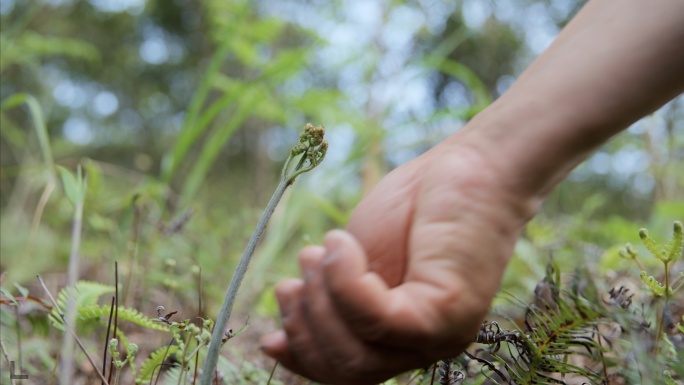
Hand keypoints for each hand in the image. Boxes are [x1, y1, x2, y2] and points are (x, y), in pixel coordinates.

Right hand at [260, 131, 536, 383]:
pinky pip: (378, 318)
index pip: (346, 374)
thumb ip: (332, 297)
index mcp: (401, 339)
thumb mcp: (357, 259)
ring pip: (358, 353)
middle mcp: (423, 348)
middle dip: (306, 325)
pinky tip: (342, 244)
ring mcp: (440, 335)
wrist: (471, 165)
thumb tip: (282, 327)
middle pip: (346, 371)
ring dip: (323, 298)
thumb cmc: (414, 209)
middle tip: (300, 272)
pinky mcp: (448, 313)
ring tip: (324, 250)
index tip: (269, 337)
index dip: (302, 362)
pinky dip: (346, 280)